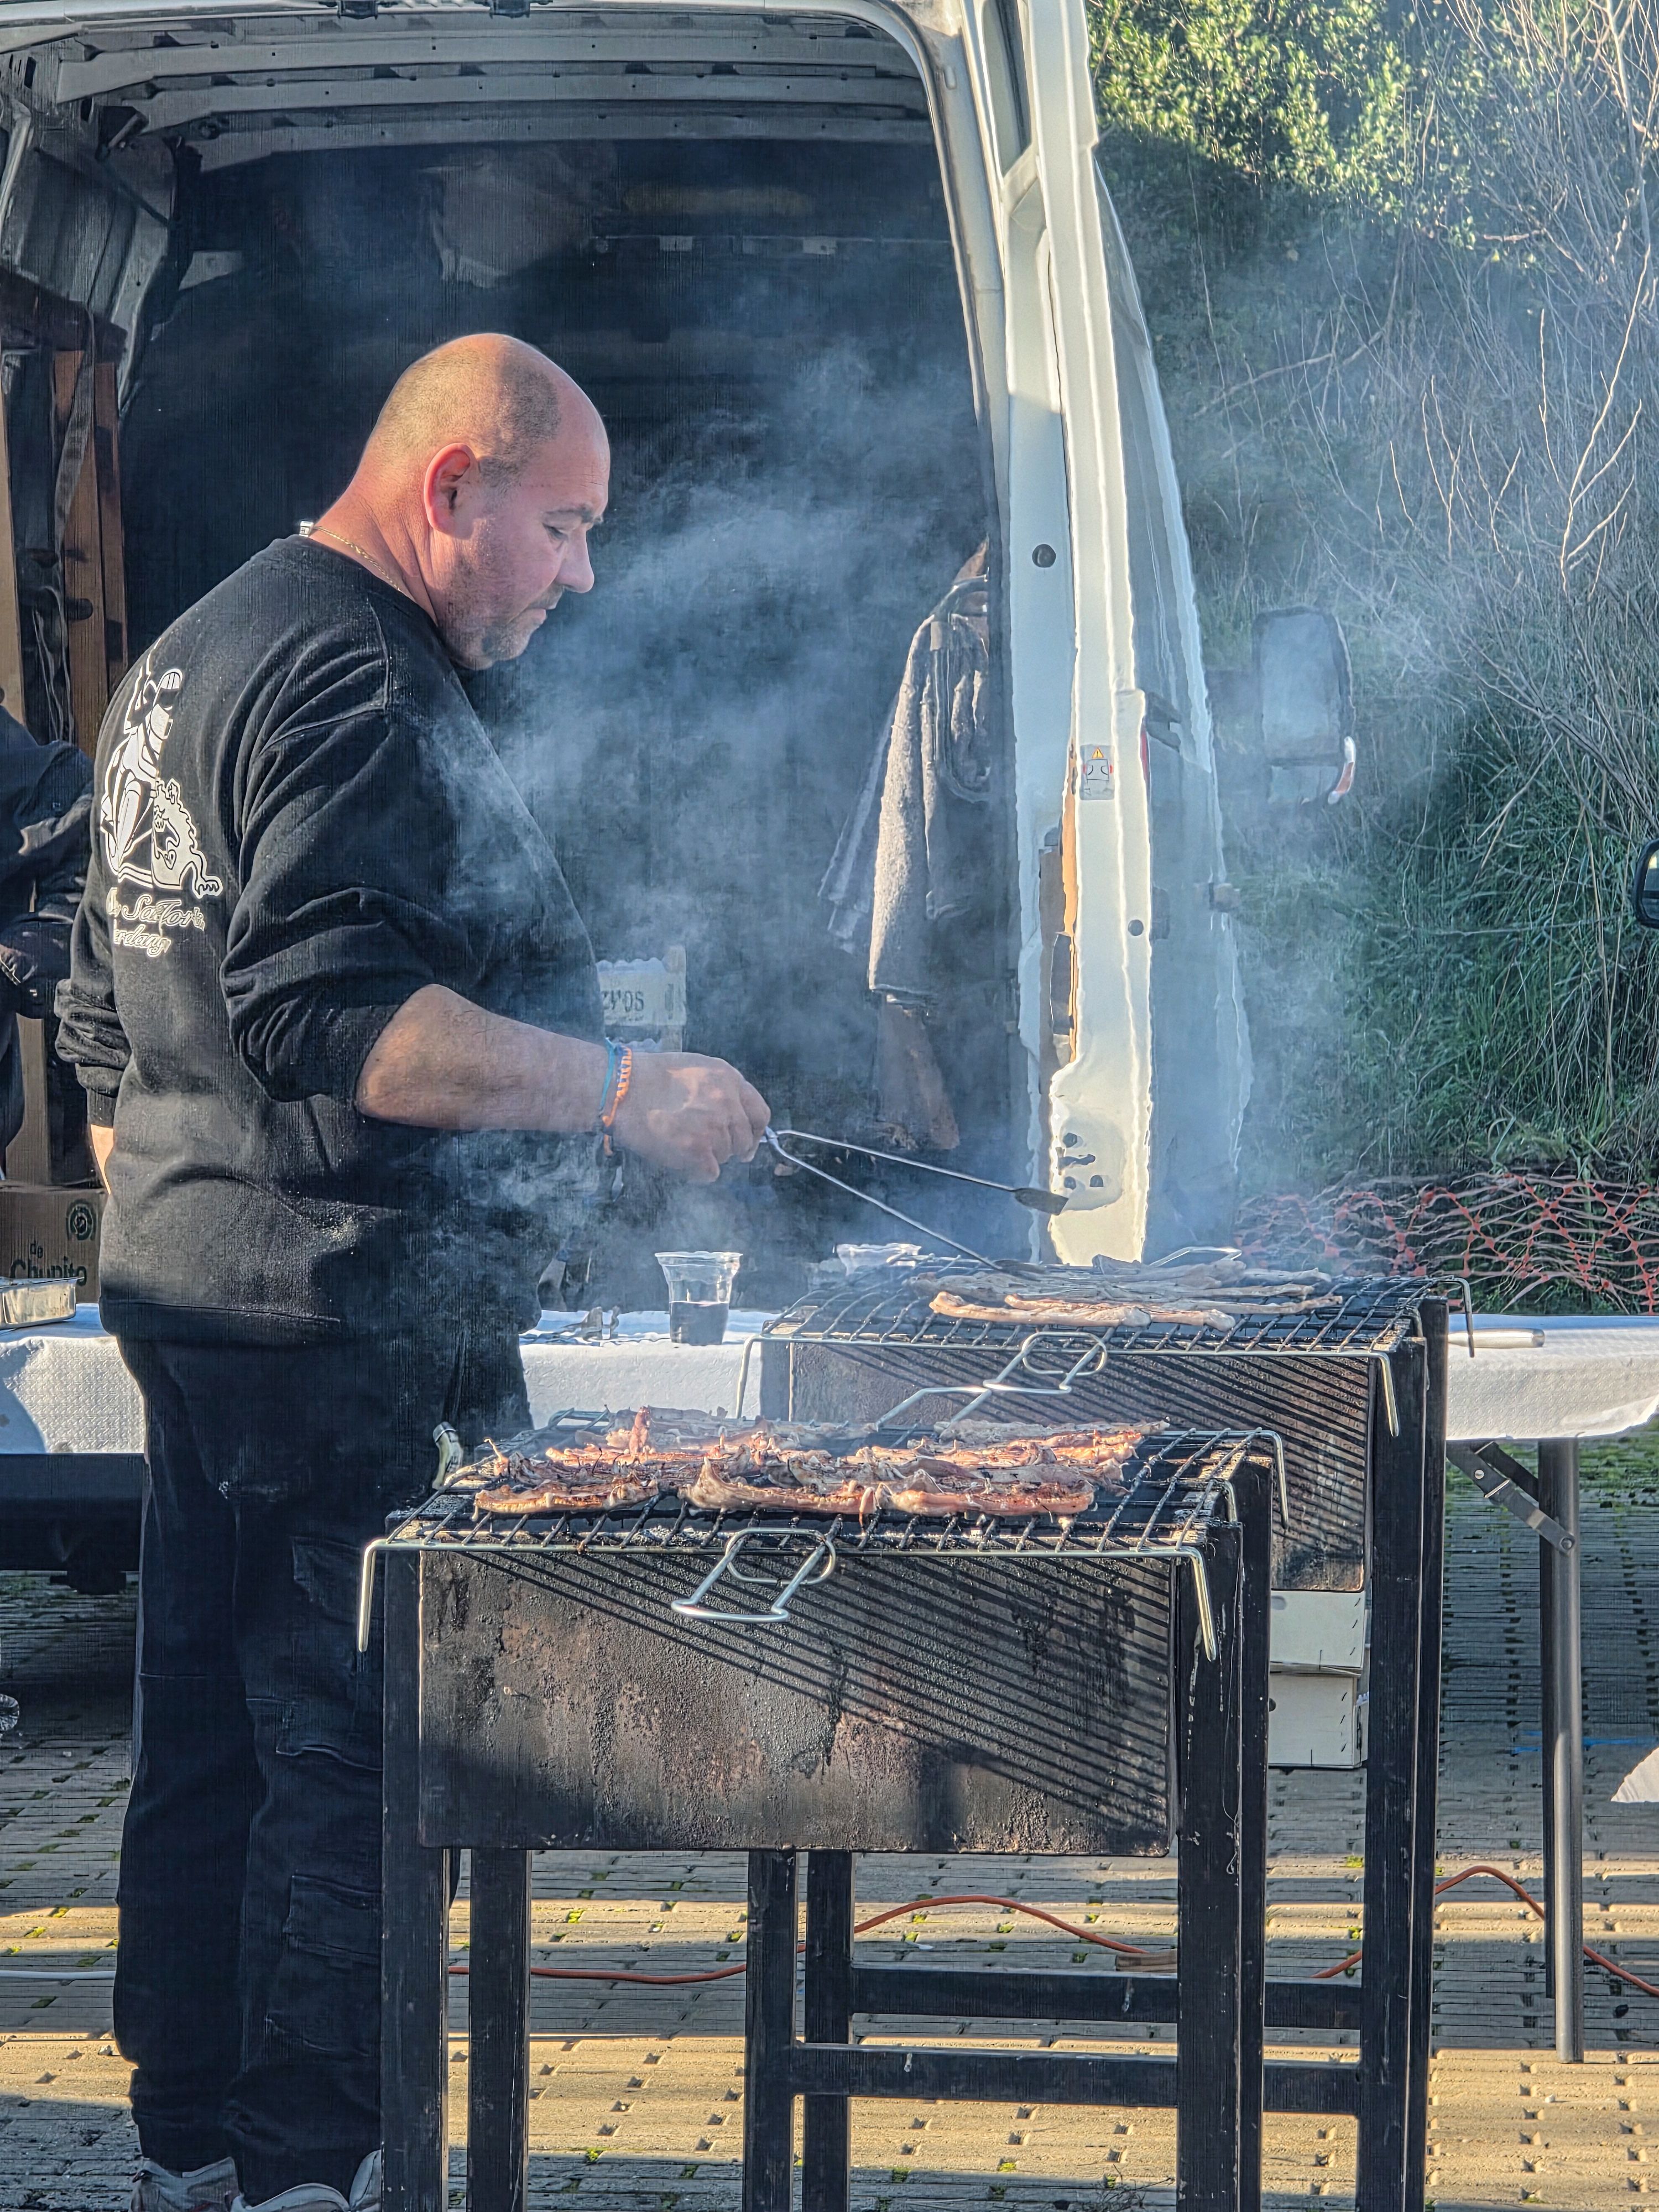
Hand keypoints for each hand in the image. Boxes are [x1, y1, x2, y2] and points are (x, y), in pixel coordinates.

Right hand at [610, 1051, 769, 1182]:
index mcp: (730, 1080)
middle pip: (743, 1140)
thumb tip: (733, 1114)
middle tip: (702, 1145)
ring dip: (707, 1157)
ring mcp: (715, 1127)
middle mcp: (728, 1103)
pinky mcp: (698, 1150)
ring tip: (679, 1144)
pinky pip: (709, 1173)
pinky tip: (678, 1159)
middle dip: (726, 1147)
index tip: (746, 1142)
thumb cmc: (650, 1077)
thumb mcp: (696, 1068)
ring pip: (724, 1157)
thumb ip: (720, 1089)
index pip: (760, 1114)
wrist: (621, 1088)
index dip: (754, 1132)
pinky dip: (696, 1172)